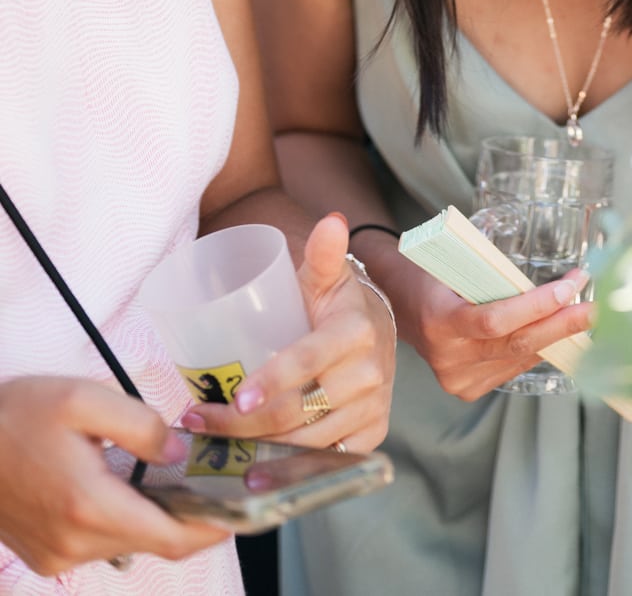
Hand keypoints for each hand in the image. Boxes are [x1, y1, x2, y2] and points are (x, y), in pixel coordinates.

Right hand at [0, 377, 229, 576]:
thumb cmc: (17, 414)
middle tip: (211, 484)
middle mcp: (74, 543)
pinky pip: (99, 545)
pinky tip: (121, 487)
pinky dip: (121, 522)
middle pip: (152, 542)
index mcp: (89, 506)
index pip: (168, 537)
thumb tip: (176, 456)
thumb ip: (139, 425)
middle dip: (186, 517)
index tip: (241, 513)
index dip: (212, 529)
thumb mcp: (82, 399)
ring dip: (151, 518)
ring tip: (167, 479)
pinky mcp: (46, 556)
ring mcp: (57, 556)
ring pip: (127, 545)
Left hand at [181, 213, 395, 450]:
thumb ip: (323, 252)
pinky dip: (289, 468)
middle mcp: (369, 374)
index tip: (235, 397)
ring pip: (307, 442)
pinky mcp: (371, 435)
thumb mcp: (327, 276)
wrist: (376, 328)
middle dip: (243, 424)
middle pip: (298, 410)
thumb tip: (332, 219)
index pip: (309, 360)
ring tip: (215, 448)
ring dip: (258, 451)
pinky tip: (256, 468)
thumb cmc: (335, 303)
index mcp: (356, 332)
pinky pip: (326, 460)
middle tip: (199, 422)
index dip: (273, 380)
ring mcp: (372, 409)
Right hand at [406, 263, 592, 401]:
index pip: (495, 319)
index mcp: (439, 321)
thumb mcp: (452, 262)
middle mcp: (448, 357)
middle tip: (596, 306)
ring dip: (555, 333)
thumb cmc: (427, 272)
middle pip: (517, 344)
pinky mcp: (467, 389)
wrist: (393, 304)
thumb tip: (546, 273)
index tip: (570, 286)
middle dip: (563, 324)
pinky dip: (536, 346)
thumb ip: (491, 271)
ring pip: (520, 357)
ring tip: (582, 310)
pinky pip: (513, 366)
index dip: (536, 305)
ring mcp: (457, 379)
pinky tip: (553, 329)